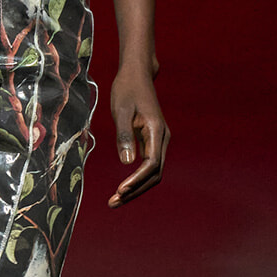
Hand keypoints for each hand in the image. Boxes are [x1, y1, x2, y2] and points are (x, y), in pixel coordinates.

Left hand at [107, 57, 168, 207]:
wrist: (137, 74)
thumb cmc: (126, 89)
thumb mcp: (120, 110)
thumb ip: (124, 135)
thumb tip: (126, 163)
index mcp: (157, 131)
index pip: (151, 164)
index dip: (136, 180)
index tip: (120, 190)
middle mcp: (163, 139)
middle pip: (155, 174)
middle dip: (135, 191)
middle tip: (113, 202)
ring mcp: (159, 141)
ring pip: (153, 173)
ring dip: (136, 188)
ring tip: (115, 200)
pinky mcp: (152, 142)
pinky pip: (148, 166)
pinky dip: (136, 179)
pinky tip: (122, 188)